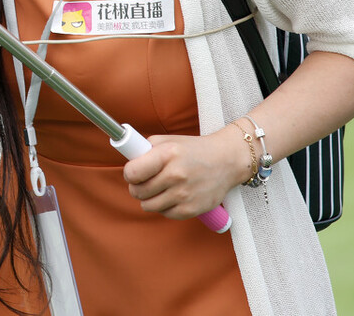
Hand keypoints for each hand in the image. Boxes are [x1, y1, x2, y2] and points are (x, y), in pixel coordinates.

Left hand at [123, 127, 249, 218]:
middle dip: (137, 187)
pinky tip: (174, 195)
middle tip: (146, 181)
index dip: (129, 174)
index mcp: (168, 154)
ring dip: (150, 198)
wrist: (227, 161)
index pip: (132, 173)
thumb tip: (126, 160)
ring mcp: (184, 194)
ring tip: (160, 188)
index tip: (133, 173)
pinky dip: (165, 206)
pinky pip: (165, 213)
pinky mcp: (191, 209)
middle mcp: (176, 175)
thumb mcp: (169, 140)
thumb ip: (145, 149)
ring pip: (148, 205)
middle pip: (138, 192)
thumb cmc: (193, 150)